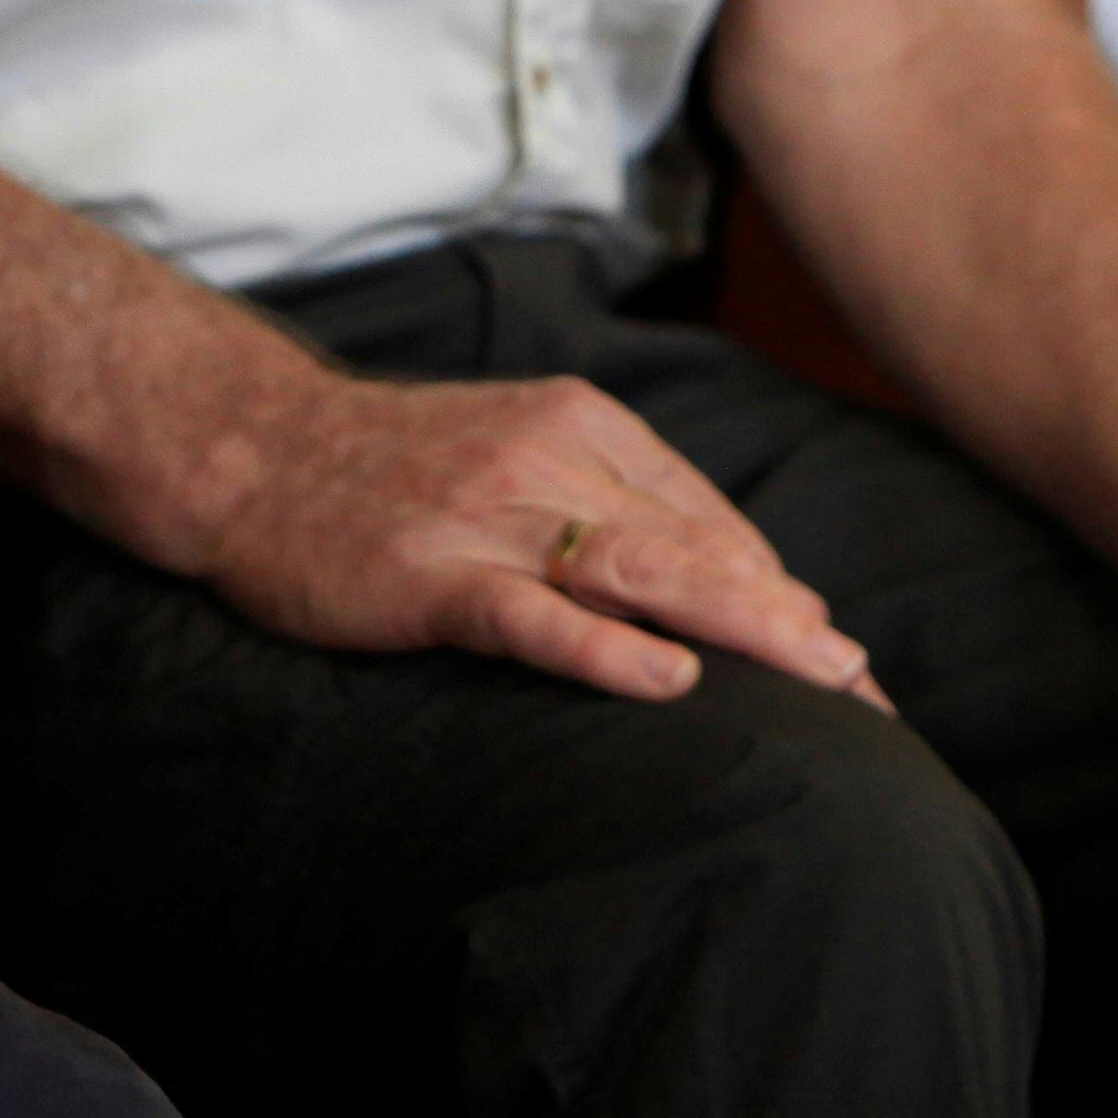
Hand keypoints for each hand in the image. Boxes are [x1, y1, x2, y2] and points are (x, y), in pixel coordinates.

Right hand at [179, 360, 887, 708]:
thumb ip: (612, 504)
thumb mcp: (515, 456)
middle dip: (790, 621)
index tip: (848, 669)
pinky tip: (667, 680)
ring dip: (739, 625)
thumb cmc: (391, 468)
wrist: (252, 450)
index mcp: (581, 427)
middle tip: (866, 691)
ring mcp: (489, 515)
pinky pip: (531, 614)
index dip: (783, 595)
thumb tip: (729, 585)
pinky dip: (603, 648)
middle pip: (694, 546)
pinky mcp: (431, 571)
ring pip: (637, 571)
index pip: (709, 520)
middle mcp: (549, 459)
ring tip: (815, 677)